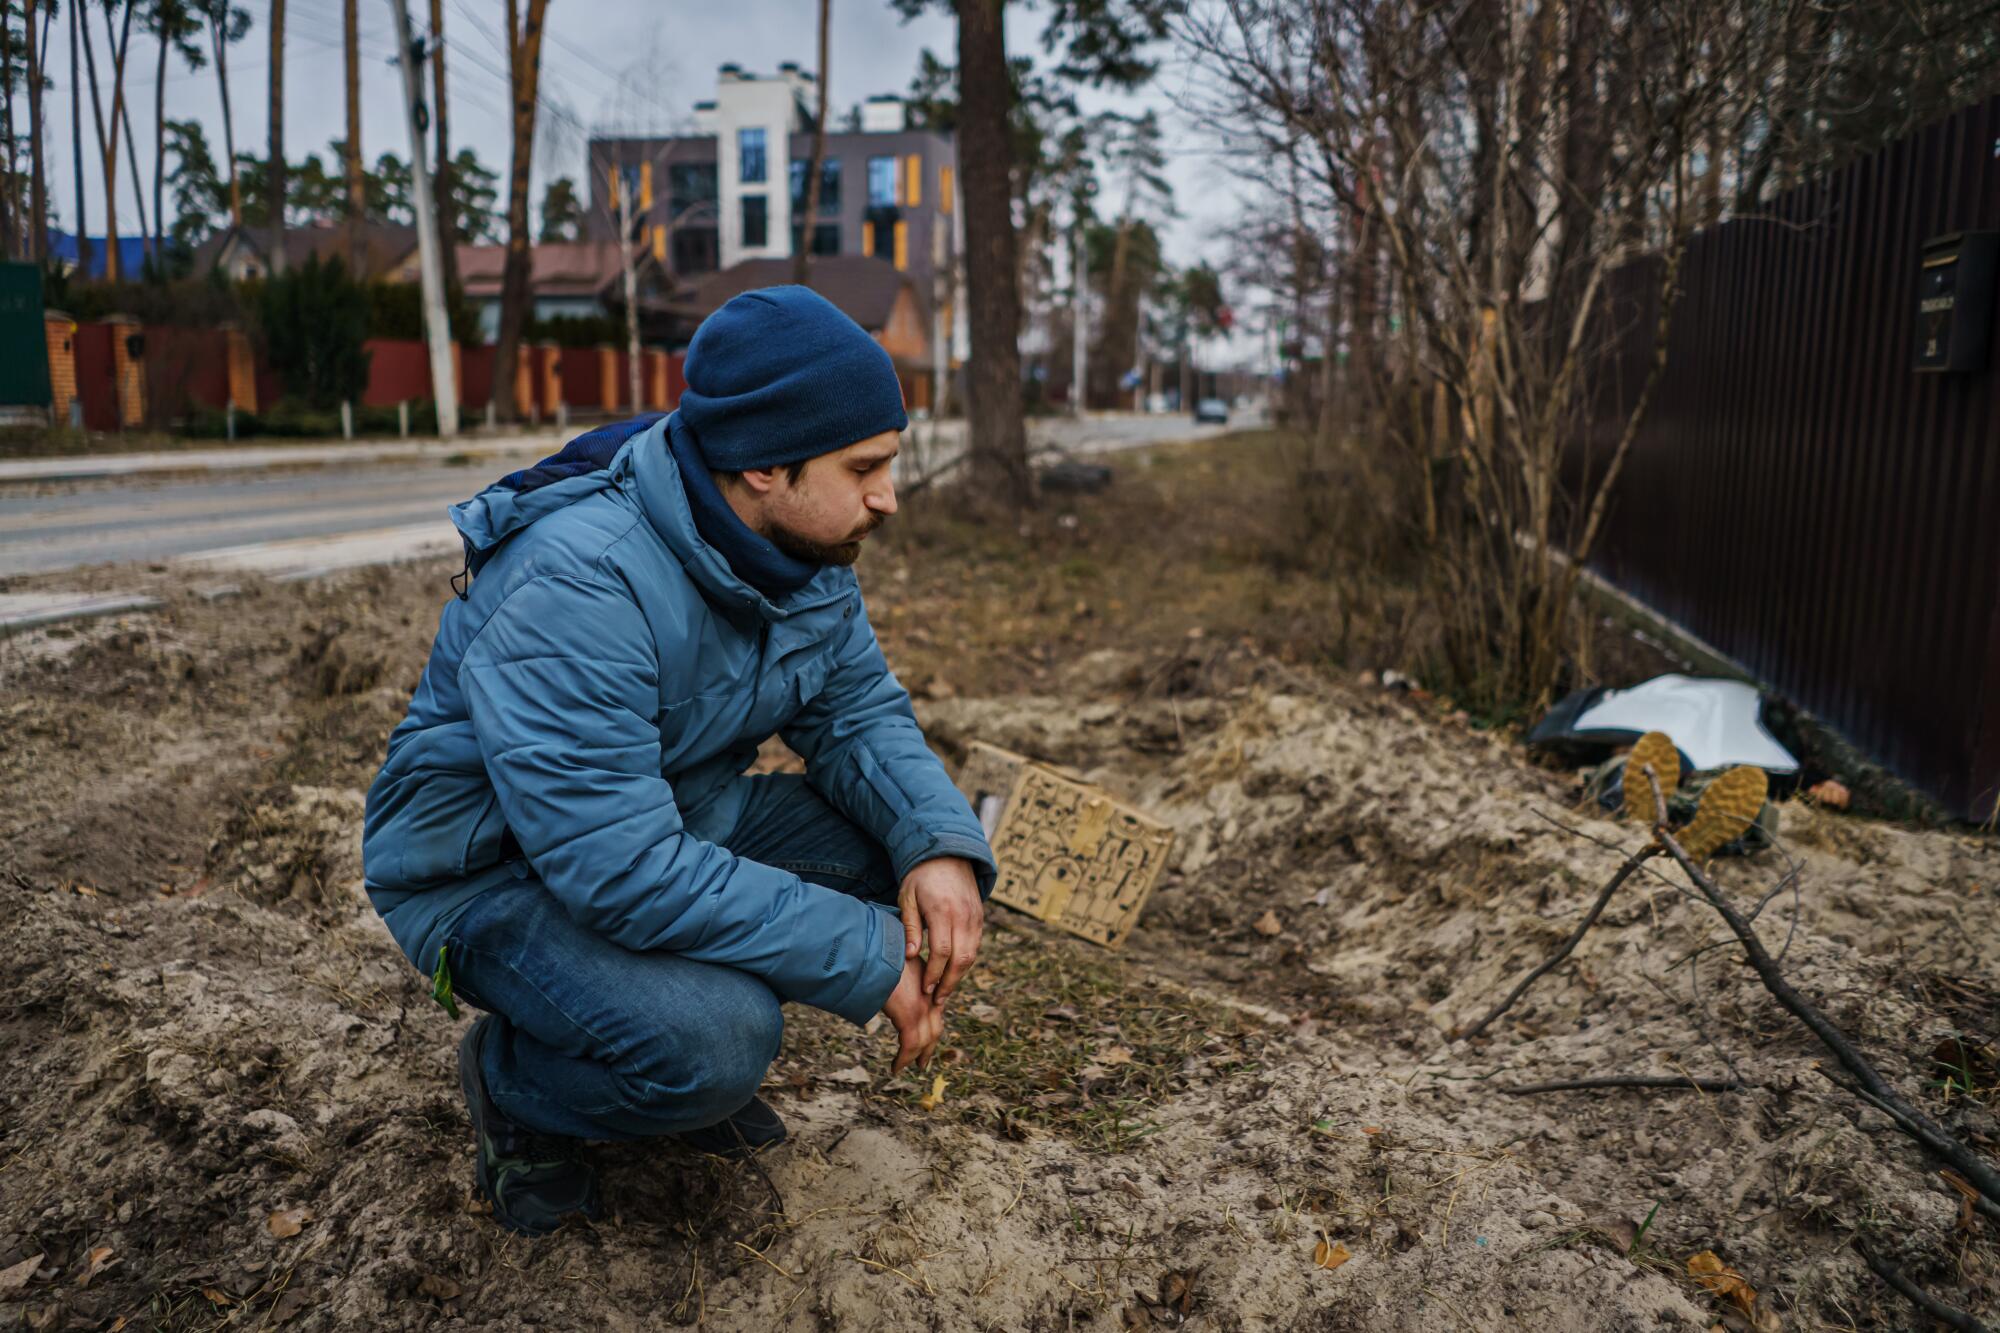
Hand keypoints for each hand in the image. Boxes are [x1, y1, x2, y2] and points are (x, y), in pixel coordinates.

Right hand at [882, 957, 943, 1073]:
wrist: (878, 948)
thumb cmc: (881, 948)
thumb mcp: (894, 959)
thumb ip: (896, 972)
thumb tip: (884, 977)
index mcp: (928, 981)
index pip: (934, 1008)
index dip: (931, 1024)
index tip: (927, 1036)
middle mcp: (929, 995)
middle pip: (935, 1027)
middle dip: (930, 1045)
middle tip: (923, 1060)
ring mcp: (922, 1006)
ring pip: (925, 1039)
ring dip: (919, 1055)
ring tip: (914, 1067)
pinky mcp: (909, 1016)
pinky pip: (910, 1046)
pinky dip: (904, 1059)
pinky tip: (896, 1068)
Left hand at [897, 857, 983, 1005]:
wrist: (948, 855)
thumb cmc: (921, 877)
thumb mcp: (908, 898)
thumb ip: (910, 927)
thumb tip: (911, 957)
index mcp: (942, 910)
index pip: (942, 951)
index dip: (934, 973)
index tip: (925, 989)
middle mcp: (963, 915)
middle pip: (961, 958)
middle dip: (949, 982)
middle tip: (937, 999)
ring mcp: (975, 917)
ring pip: (971, 955)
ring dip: (958, 976)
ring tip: (944, 991)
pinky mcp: (980, 917)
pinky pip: (975, 946)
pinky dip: (965, 962)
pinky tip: (952, 972)